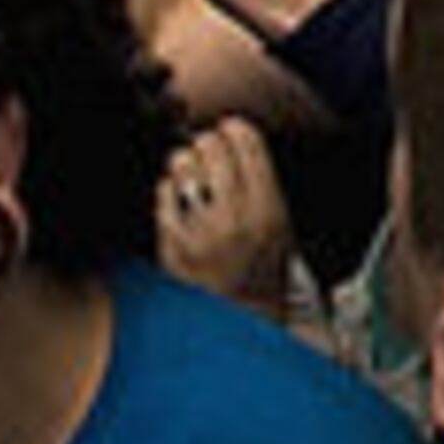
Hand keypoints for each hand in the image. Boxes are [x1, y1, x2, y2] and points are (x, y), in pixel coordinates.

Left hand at [156, 117, 296, 317]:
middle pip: (212, 146)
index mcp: (267, 210)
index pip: (247, 143)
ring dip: (186, 161)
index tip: (229, 127)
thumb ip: (261, 181)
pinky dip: (169, 189)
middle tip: (208, 149)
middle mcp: (233, 219)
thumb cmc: (263, 267)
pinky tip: (178, 198)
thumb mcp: (280, 223)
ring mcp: (199, 234)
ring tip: (191, 171)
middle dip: (208, 141)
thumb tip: (233, 136)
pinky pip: (163, 194)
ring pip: (183, 164)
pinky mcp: (171, 246)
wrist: (243, 317)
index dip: (234, 127)